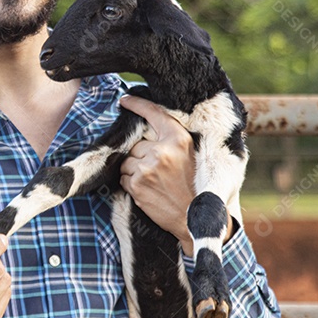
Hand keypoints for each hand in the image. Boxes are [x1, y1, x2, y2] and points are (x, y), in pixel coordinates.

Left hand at [118, 94, 196, 253]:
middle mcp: (162, 150)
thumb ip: (172, 140)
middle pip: (137, 144)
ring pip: (127, 160)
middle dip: (142, 155)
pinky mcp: (137, 184)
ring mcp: (148, 167)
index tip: (124, 100)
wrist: (194, 218)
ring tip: (154, 181)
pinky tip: (148, 190)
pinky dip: (130, 182)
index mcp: (179, 139)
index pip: (154, 114)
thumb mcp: (191, 155)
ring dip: (134, 169)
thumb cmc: (194, 186)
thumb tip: (146, 130)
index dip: (137, 104)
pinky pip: (123, 176)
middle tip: (159, 171)